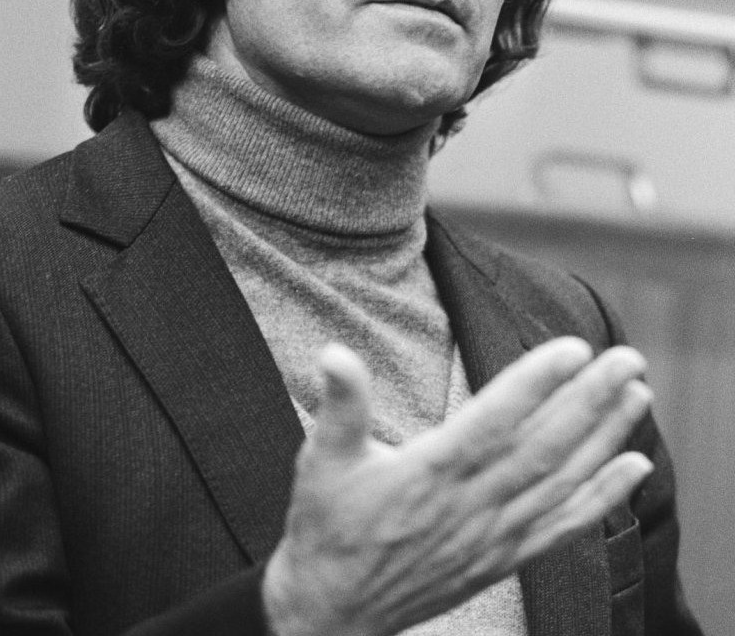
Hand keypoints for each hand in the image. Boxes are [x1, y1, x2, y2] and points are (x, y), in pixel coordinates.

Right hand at [263, 337, 652, 635]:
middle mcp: (469, 506)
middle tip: (627, 359)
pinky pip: (561, 527)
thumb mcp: (322, 460)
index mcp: (427, 473)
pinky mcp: (502, 557)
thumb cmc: (328, 526)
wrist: (333, 610)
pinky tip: (632, 467)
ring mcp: (491, 535)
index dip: (534, 384)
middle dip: (589, 401)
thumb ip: (340, 405)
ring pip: (560, 482)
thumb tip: (335, 354)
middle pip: (542, 447)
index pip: (493, 422)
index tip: (573, 349)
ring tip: (638, 394)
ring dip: (604, 437)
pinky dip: (602, 498)